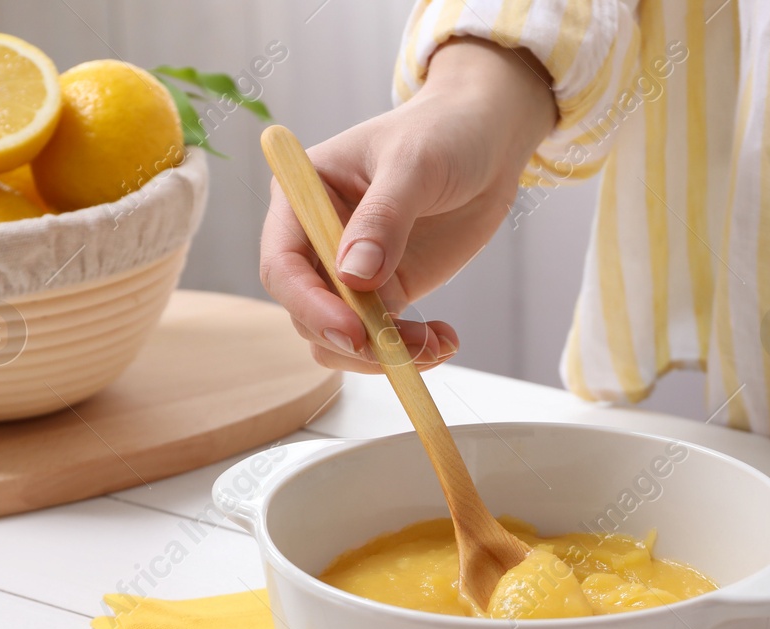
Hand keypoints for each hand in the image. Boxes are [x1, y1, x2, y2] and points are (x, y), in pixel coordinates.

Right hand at [259, 38, 555, 372]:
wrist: (486, 141)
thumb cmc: (442, 133)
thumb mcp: (414, 165)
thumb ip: (384, 218)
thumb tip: (353, 276)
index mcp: (303, 197)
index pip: (283, 265)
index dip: (310, 304)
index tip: (354, 330)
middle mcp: (317, 240)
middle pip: (307, 313)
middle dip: (354, 339)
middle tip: (406, 347)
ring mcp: (351, 272)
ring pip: (342, 337)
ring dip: (383, 354)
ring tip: (435, 343)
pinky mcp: (387, 291)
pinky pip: (382, 339)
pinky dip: (410, 351)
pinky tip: (444, 339)